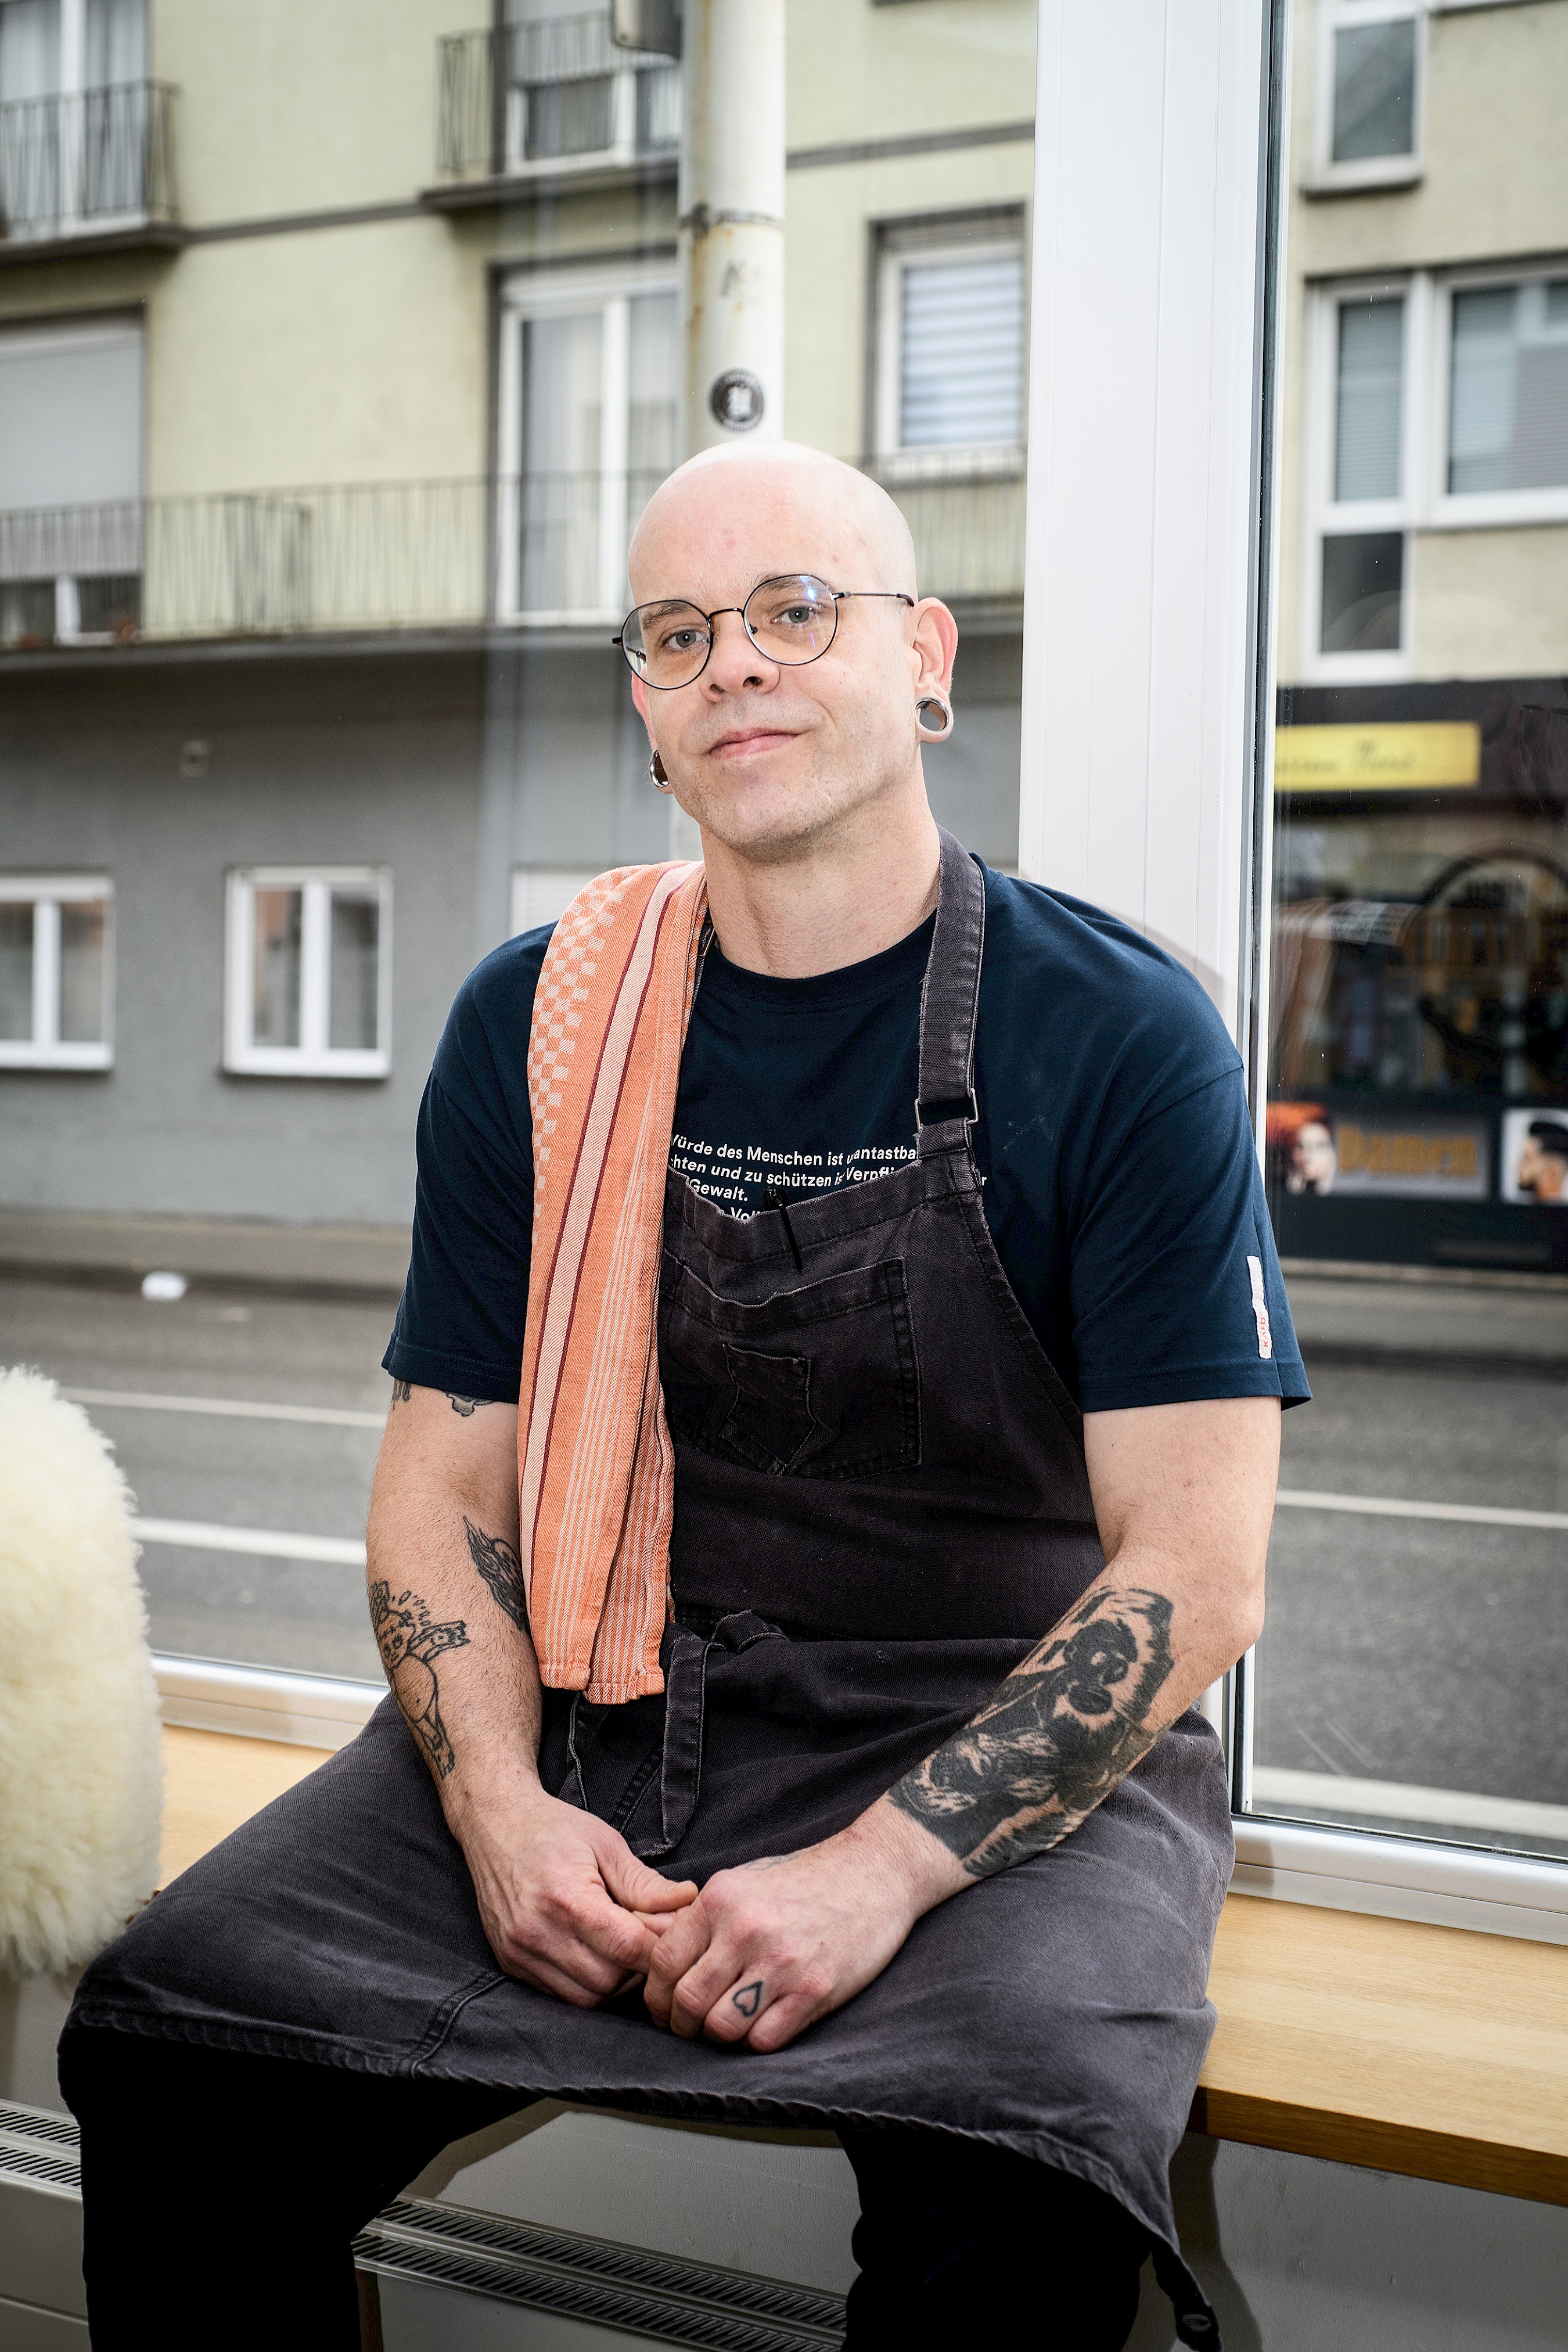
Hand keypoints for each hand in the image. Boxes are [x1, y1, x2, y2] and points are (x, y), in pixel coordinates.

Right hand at [457, 1784, 696, 2007]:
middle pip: (609, 1981)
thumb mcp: (606, 1844)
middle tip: (645, 1936)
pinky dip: (586, 1983)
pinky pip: (560, 1995)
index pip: (628, 1948)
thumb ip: (646, 1883)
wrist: (495, 1824)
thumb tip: (688, 1902)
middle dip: (637, 1967)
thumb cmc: (554, 1829)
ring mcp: (520, 1953)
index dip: (659, 1946)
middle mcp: (537, 1932)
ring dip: (613, 1980)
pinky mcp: (511, 1964)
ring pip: (585, 1998)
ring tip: (619, 1944)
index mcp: (566, 1898)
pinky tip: (594, 1952)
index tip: (671, 1932)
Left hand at [643, 1805, 964, 2052]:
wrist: (874, 1872)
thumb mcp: (744, 1881)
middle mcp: (746, 1930)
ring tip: (728, 2026)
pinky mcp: (815, 1989)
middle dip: (682, 2025)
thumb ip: (706, 1918)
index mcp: (721, 1899)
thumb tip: (665, 1962)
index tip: (663, 2009)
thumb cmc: (806, 1879)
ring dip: (720, 2037)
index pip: (664, 1962)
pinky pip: (765, 2039)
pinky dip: (757, 2041)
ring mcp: (782, 1962)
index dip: (656, 1996)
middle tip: (690, 2028)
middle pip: (688, 2001)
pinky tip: (764, 2023)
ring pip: (722, 2028)